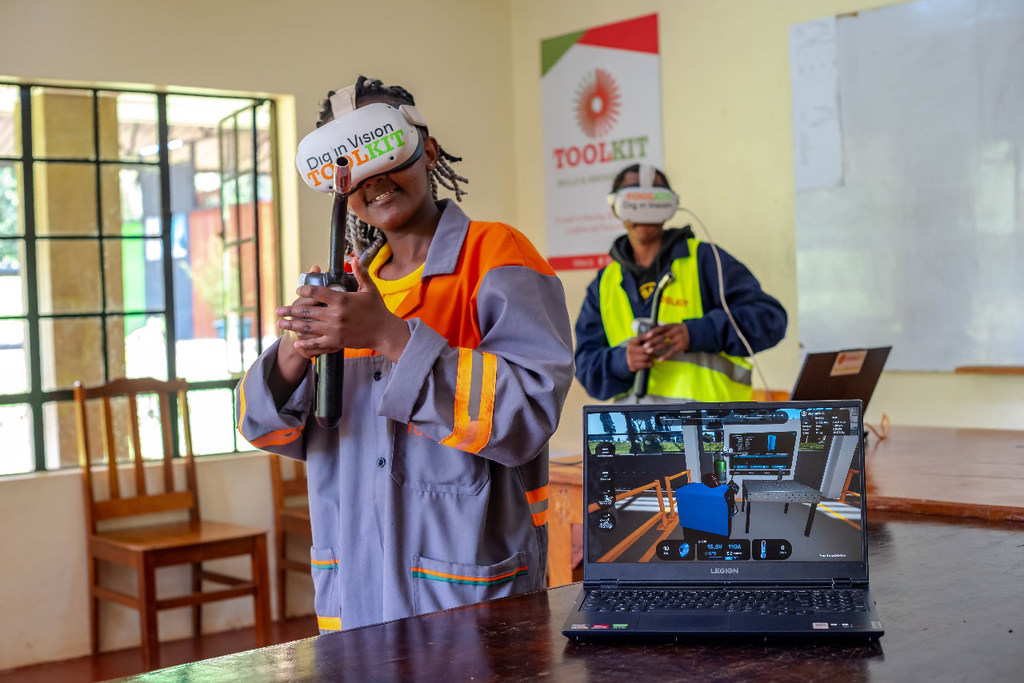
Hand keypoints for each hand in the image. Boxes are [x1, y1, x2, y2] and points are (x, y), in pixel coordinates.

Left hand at [277, 256, 411, 362]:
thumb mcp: (370, 289)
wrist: (385, 332)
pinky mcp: (337, 342)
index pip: (316, 291)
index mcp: (341, 299)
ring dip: (292, 325)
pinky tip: (296, 343)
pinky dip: (306, 344)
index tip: (298, 290)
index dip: (304, 289)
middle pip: (306, 311)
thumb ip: (360, 273)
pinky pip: (317, 343)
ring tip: (280, 324)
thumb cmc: (378, 310)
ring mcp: (334, 329)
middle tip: (278, 310)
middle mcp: (335, 314)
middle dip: (290, 311)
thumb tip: (353, 258)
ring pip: (308, 327)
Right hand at [625, 336, 654, 372]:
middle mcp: (629, 350)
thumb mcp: (639, 342)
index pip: (640, 338)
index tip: (653, 335)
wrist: (629, 359)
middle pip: (645, 349)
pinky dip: (650, 364)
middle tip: (655, 350)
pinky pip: (644, 364)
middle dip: (651, 350)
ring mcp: (630, 358)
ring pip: (646, 357)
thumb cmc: (637, 348)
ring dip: (651, 357)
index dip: (647, 337)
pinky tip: (652, 362)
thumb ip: (645, 338)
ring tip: (654, 357)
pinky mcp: (632, 366)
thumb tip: (652, 334)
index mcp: (631, 343)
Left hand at [641, 323, 689, 358]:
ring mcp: (678, 339)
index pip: (661, 328)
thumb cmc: (681, 330)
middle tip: (644, 346)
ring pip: (665, 344)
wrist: (696, 333)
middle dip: (652, 341)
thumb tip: (652, 331)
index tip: (646, 336)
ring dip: (656, 348)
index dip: (653, 332)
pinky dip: (666, 356)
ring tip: (648, 352)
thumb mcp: (674, 326)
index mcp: (672, 326)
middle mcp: (675, 332)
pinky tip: (660, 360)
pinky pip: (672, 351)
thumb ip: (665, 328)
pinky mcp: (681, 346)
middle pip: (661, 337)